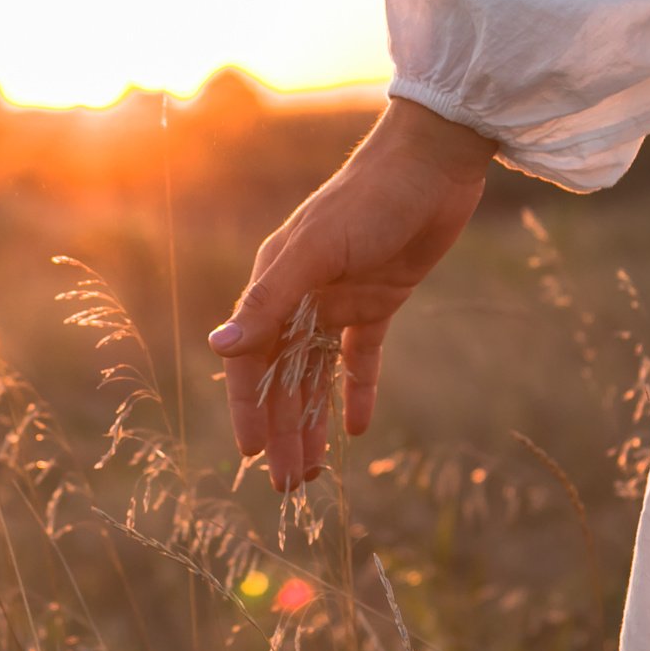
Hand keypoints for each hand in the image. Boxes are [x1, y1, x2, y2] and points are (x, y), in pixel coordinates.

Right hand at [208, 96, 495, 489]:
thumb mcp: (314, 252)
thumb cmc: (367, 199)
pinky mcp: (380, 300)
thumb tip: (217, 348)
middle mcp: (301, 296)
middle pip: (285, 378)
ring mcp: (340, 300)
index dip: (249, 408)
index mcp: (275, 283)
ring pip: (319, 375)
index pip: (252, 360)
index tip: (252, 455)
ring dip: (314, 421)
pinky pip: (362, 356)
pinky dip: (358, 391)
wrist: (432, 164)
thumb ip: (267, 302)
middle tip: (289, 486)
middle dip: (283, 431)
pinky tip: (357, 430)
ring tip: (314, 471)